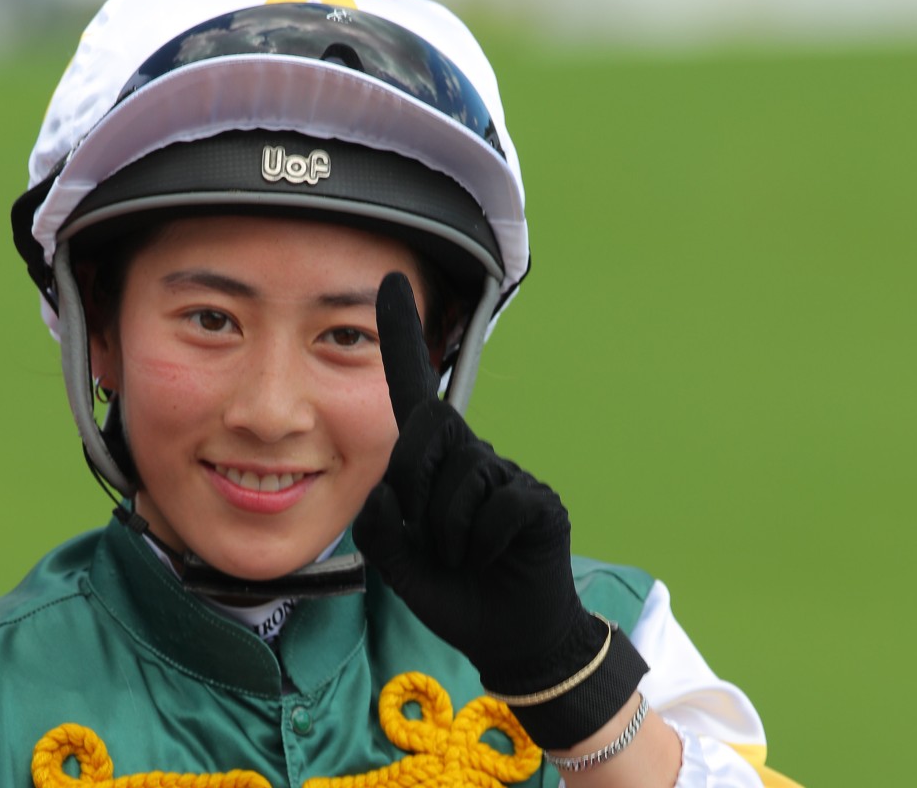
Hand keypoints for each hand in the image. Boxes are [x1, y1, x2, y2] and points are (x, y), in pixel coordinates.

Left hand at [354, 273, 645, 748]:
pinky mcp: (537, 501)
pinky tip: (494, 557)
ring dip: (447, 533)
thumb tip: (382, 486)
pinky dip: (481, 542)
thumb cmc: (451, 590)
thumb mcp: (396, 561)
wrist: (506, 636)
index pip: (413, 389)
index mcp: (434, 464)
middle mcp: (472, 455)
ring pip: (459, 477)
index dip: (402, 335)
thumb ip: (379, 524)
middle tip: (430, 540)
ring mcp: (508, 475)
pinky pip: (497, 505)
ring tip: (463, 557)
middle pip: (429, 427)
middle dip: (415, 486)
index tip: (387, 280)